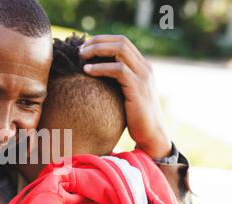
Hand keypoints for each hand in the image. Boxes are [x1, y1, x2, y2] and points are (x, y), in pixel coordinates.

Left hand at [80, 35, 171, 158]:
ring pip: (119, 50)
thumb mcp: (125, 94)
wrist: (151, 134)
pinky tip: (87, 70)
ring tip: (81, 57)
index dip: (102, 40)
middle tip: (80, 50)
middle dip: (97, 42)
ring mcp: (142, 76)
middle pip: (120, 41)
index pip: (122, 42)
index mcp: (142, 66)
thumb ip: (116, 82)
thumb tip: (94, 75)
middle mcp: (144, 67)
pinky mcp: (137, 88)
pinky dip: (100, 67)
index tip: (85, 47)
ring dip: (97, 50)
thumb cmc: (134, 117)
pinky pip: (118, 70)